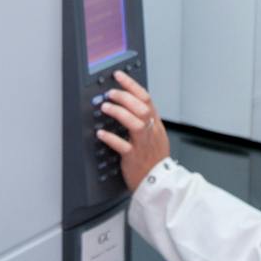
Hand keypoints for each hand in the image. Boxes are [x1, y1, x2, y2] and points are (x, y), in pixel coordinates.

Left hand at [96, 70, 171, 191]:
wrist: (159, 183)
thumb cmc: (154, 159)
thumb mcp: (156, 135)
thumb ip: (146, 120)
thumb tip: (131, 103)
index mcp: (156, 124)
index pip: (146, 99)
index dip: (132, 85)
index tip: (119, 76)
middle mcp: (151, 132)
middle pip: (142, 108)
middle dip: (125, 97)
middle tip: (110, 93)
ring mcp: (143, 145)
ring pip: (136, 124)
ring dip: (119, 113)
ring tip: (106, 108)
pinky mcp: (134, 159)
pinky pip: (123, 146)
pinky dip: (111, 138)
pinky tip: (101, 134)